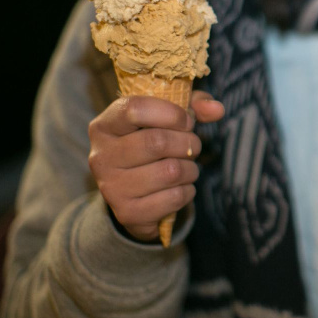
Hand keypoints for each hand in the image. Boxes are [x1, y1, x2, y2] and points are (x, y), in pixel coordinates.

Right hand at [88, 91, 224, 241]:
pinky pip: (174, 197)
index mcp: (104, 126)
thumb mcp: (166, 118)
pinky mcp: (128, 213)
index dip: (172, 113)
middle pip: (157, 142)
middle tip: (192, 146)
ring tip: (186, 167)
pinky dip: (187, 191)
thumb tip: (217, 109)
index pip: (135, 109)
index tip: (187, 121)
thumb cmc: (152, 144)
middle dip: (188, 143)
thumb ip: (192, 105)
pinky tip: (180, 187)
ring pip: (170, 172)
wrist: (133, 194)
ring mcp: (111, 187)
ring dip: (190, 169)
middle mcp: (101, 156)